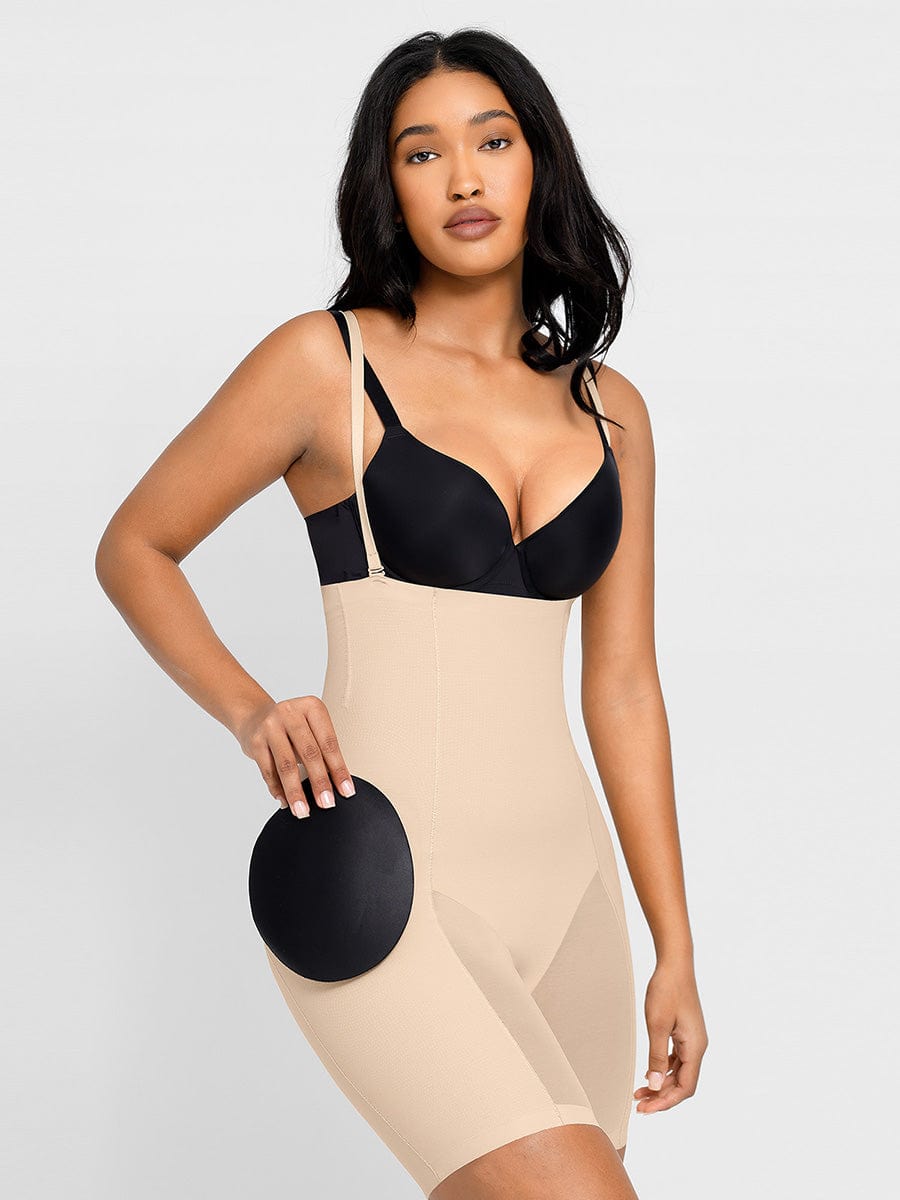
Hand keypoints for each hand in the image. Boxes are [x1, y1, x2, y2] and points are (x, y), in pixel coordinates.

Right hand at [233, 695, 356, 817]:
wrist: (254, 716)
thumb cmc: (291, 727)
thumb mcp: (309, 729)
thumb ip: (320, 751)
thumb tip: (335, 786)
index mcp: (312, 707)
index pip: (329, 742)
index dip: (339, 769)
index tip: (346, 791)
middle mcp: (291, 712)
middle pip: (309, 753)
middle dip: (319, 782)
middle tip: (327, 804)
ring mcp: (270, 725)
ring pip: (286, 764)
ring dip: (296, 791)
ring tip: (303, 810)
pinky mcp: (254, 741)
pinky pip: (268, 770)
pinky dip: (277, 789)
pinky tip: (285, 802)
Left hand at [633, 960, 707, 1114]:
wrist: (675, 964)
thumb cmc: (667, 989)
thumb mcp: (657, 1025)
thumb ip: (656, 1057)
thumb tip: (654, 1086)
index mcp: (695, 1047)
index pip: (685, 1087)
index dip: (666, 1102)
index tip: (646, 1110)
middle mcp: (698, 1046)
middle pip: (683, 1083)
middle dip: (662, 1097)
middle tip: (639, 1106)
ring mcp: (692, 1039)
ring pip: (678, 1072)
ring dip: (660, 1084)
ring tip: (639, 1093)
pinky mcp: (685, 1032)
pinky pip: (676, 1059)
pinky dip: (663, 1069)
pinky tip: (649, 1073)